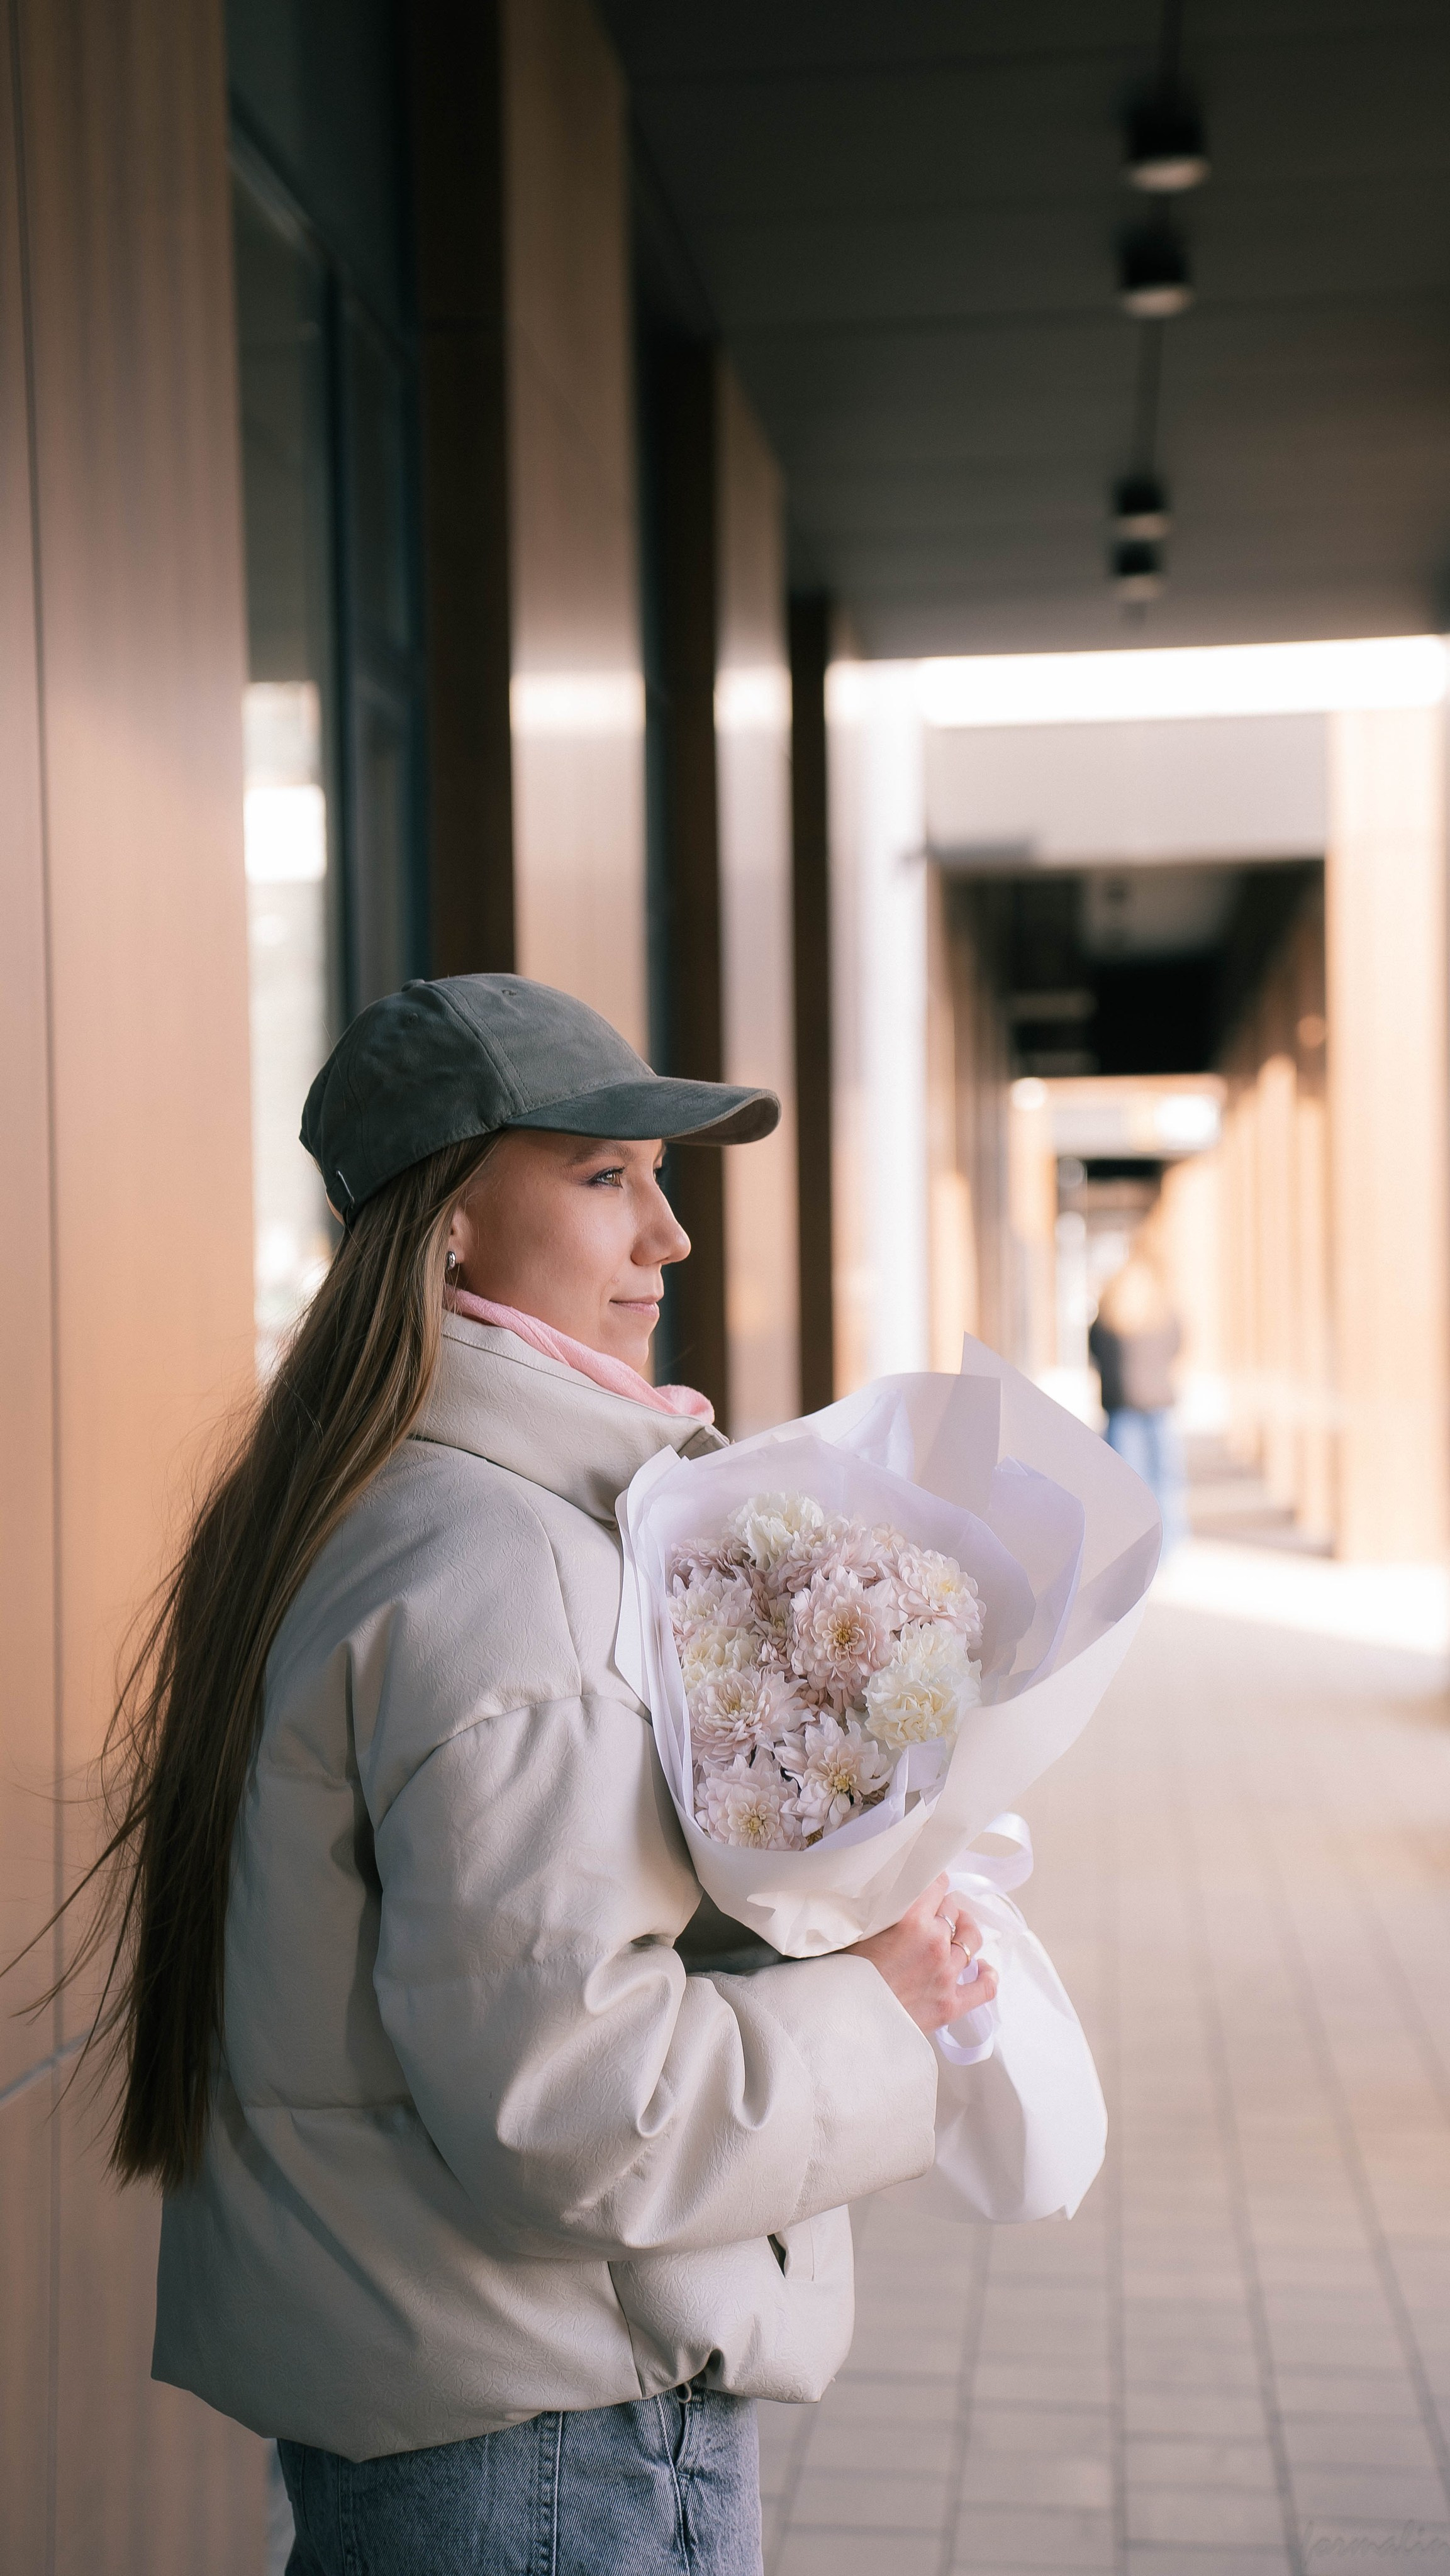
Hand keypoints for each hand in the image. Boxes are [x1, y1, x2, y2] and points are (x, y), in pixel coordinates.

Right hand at [847, 1871, 997, 2035]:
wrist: (841, 2020)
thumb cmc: (842, 1975)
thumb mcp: (859, 1928)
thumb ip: (883, 1908)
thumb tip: (894, 1892)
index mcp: (911, 1919)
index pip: (937, 1884)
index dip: (931, 1884)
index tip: (927, 1887)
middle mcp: (934, 1943)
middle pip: (953, 1910)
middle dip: (942, 1910)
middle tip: (929, 1915)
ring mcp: (946, 1975)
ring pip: (970, 1939)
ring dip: (963, 1933)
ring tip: (955, 1933)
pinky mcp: (950, 2004)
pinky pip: (984, 1987)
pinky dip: (987, 1975)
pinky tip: (982, 1968)